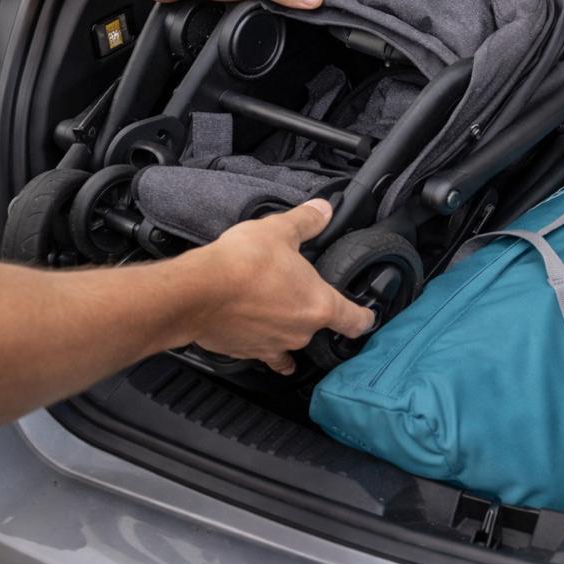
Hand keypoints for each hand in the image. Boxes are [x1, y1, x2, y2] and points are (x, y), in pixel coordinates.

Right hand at [184, 199, 373, 373]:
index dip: (364, 318)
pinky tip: (253, 332)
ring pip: (290, 341)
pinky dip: (261, 344)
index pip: (355, 322)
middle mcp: (301, 331)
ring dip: (285, 328)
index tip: (367, 317)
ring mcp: (274, 345)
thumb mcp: (280, 230)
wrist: (197, 292)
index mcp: (319, 305)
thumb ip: (306, 221)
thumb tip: (324, 210)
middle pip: (318, 326)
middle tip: (296, 291)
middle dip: (310, 310)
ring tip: (274, 310)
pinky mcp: (246, 352)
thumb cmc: (242, 263)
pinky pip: (262, 353)